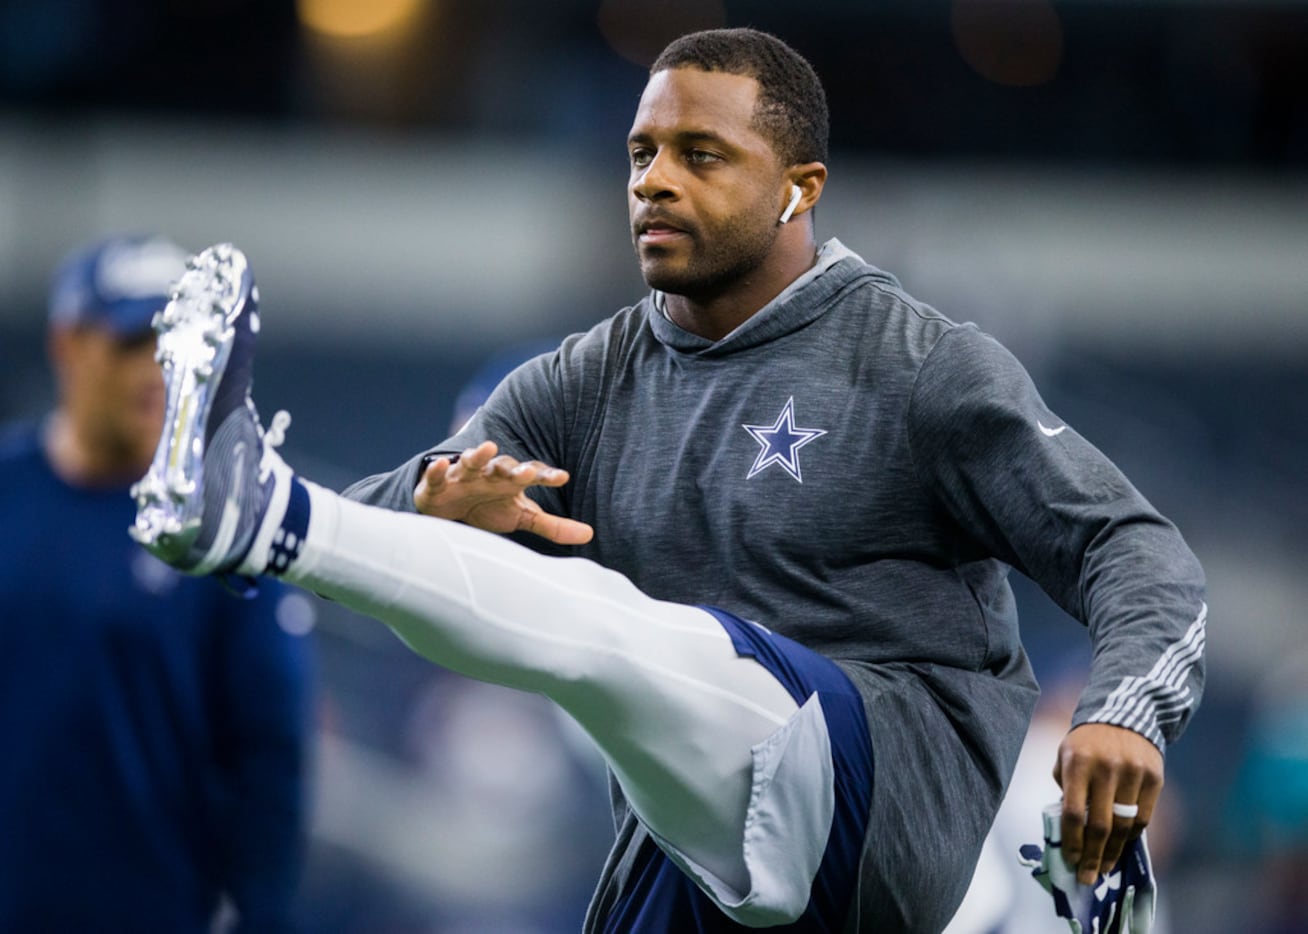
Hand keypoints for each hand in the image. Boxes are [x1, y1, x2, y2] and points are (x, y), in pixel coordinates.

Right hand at [413, 440, 593, 545]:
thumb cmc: (488, 508)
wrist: (447, 509)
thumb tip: (590, 533)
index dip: (546, 475)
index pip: (532, 474)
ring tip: (487, 448)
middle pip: (503, 466)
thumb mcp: (521, 516)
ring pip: (471, 462)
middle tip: (526, 473)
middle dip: (514, 468)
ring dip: (478, 455)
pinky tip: (441, 465)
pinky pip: (436, 475)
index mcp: (510, 480)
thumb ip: (553, 526)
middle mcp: (488, 474)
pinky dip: (437, 470)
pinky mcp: (436, 485)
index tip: (562, 477)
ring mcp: (462, 476)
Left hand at [1053, 723, 1162, 884]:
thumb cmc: (1087, 743)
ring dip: (1113, 852)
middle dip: (1092, 856)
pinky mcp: (1154, 778)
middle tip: (1087, 877)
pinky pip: (1143, 817)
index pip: (1072, 811)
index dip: (1072, 841)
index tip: (1070, 861)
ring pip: (1124, 825)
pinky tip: (1121, 846)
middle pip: (1099, 825)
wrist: (1126, 715)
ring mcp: (1132, 774)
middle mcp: (1106, 769)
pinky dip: (1131, 836)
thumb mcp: (1066, 756)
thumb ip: (1066, 788)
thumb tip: (1068, 828)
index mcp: (1078, 763)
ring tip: (1104, 868)